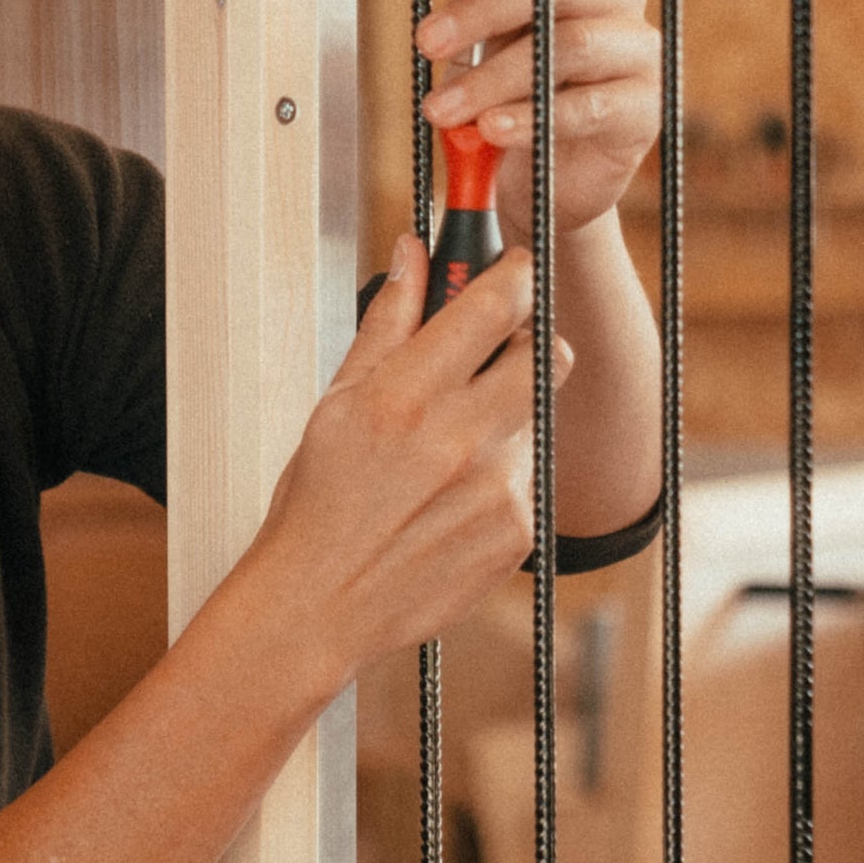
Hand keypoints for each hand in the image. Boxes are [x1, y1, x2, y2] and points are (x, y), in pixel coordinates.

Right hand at [225, 237, 561, 687]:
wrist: (320, 606)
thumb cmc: (317, 504)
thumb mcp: (338, 401)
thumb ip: (388, 323)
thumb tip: (413, 255)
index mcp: (406, 396)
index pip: (495, 306)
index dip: (515, 276)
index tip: (517, 269)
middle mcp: (460, 440)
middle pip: (546, 356)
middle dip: (527, 343)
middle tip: (495, 351)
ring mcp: (496, 491)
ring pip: (534, 420)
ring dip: (504, 420)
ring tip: (445, 452)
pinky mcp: (518, 534)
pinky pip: (530, 479)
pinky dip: (500, 477)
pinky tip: (450, 500)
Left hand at [413, 0, 661, 234]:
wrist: (547, 175)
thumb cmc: (510, 95)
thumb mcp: (479, 48)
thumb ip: (468, 22)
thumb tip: (442, 20)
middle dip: (484, 11)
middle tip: (428, 42)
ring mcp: (638, 48)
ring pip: (572, 45)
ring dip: (496, 78)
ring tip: (445, 109)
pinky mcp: (646, 107)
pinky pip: (590, 107)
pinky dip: (532, 119)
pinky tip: (492, 130)